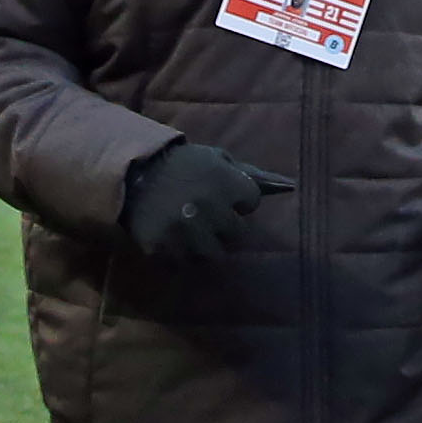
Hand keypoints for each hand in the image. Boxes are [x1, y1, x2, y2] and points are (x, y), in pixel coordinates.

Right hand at [120, 141, 293, 265]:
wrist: (132, 171)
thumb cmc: (183, 164)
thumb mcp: (217, 159)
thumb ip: (250, 174)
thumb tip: (289, 186)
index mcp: (224, 182)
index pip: (252, 202)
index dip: (239, 199)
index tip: (223, 193)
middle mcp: (207, 208)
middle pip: (236, 235)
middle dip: (225, 226)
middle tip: (207, 215)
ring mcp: (184, 231)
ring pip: (212, 255)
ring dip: (204, 244)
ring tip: (190, 228)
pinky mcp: (161, 247)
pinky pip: (183, 263)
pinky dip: (179, 254)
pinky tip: (171, 235)